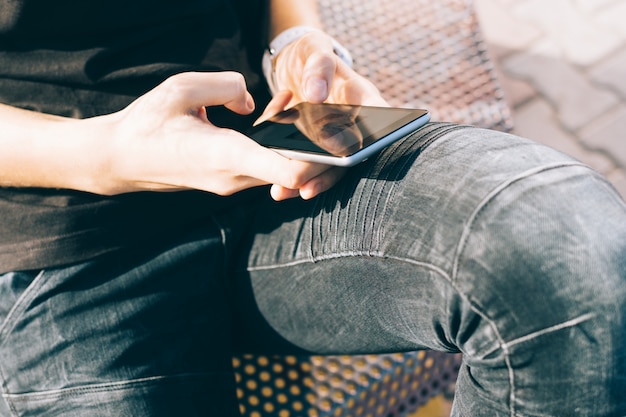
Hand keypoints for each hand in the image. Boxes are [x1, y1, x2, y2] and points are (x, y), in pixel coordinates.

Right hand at [96, 72, 340, 199]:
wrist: (121, 159)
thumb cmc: (147, 123)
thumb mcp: (181, 87)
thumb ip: (225, 85)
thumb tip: (252, 104)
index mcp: (222, 154)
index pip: (279, 168)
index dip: (313, 164)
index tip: (339, 157)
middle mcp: (233, 178)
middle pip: (290, 169)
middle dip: (315, 148)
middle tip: (336, 123)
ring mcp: (232, 184)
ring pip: (279, 169)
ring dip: (297, 149)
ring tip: (303, 116)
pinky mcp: (230, 182)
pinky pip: (264, 168)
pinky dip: (277, 151)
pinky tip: (277, 126)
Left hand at [257, 29, 388, 197]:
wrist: (296, 63)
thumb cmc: (311, 53)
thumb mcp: (315, 49)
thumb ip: (319, 67)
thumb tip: (317, 95)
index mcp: (363, 98)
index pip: (377, 123)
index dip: (367, 143)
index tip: (350, 157)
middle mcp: (354, 123)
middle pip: (348, 154)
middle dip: (326, 173)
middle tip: (307, 187)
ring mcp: (334, 138)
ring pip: (327, 166)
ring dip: (306, 181)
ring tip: (283, 192)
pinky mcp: (315, 147)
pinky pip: (307, 164)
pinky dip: (292, 174)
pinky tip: (275, 183)